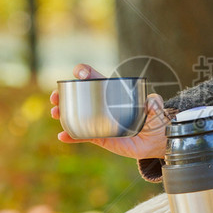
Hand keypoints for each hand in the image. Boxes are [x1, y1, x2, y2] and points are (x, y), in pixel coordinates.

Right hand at [50, 64, 169, 159]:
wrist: (155, 140)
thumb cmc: (155, 119)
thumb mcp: (157, 109)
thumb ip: (155, 103)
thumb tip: (150, 101)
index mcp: (114, 94)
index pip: (97, 80)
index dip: (86, 73)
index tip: (78, 72)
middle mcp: (103, 107)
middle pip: (79, 97)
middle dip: (64, 95)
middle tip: (55, 97)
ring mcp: (99, 122)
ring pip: (77, 116)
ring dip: (63, 114)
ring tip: (55, 113)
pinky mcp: (100, 137)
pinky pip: (83, 136)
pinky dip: (72, 137)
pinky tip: (62, 137)